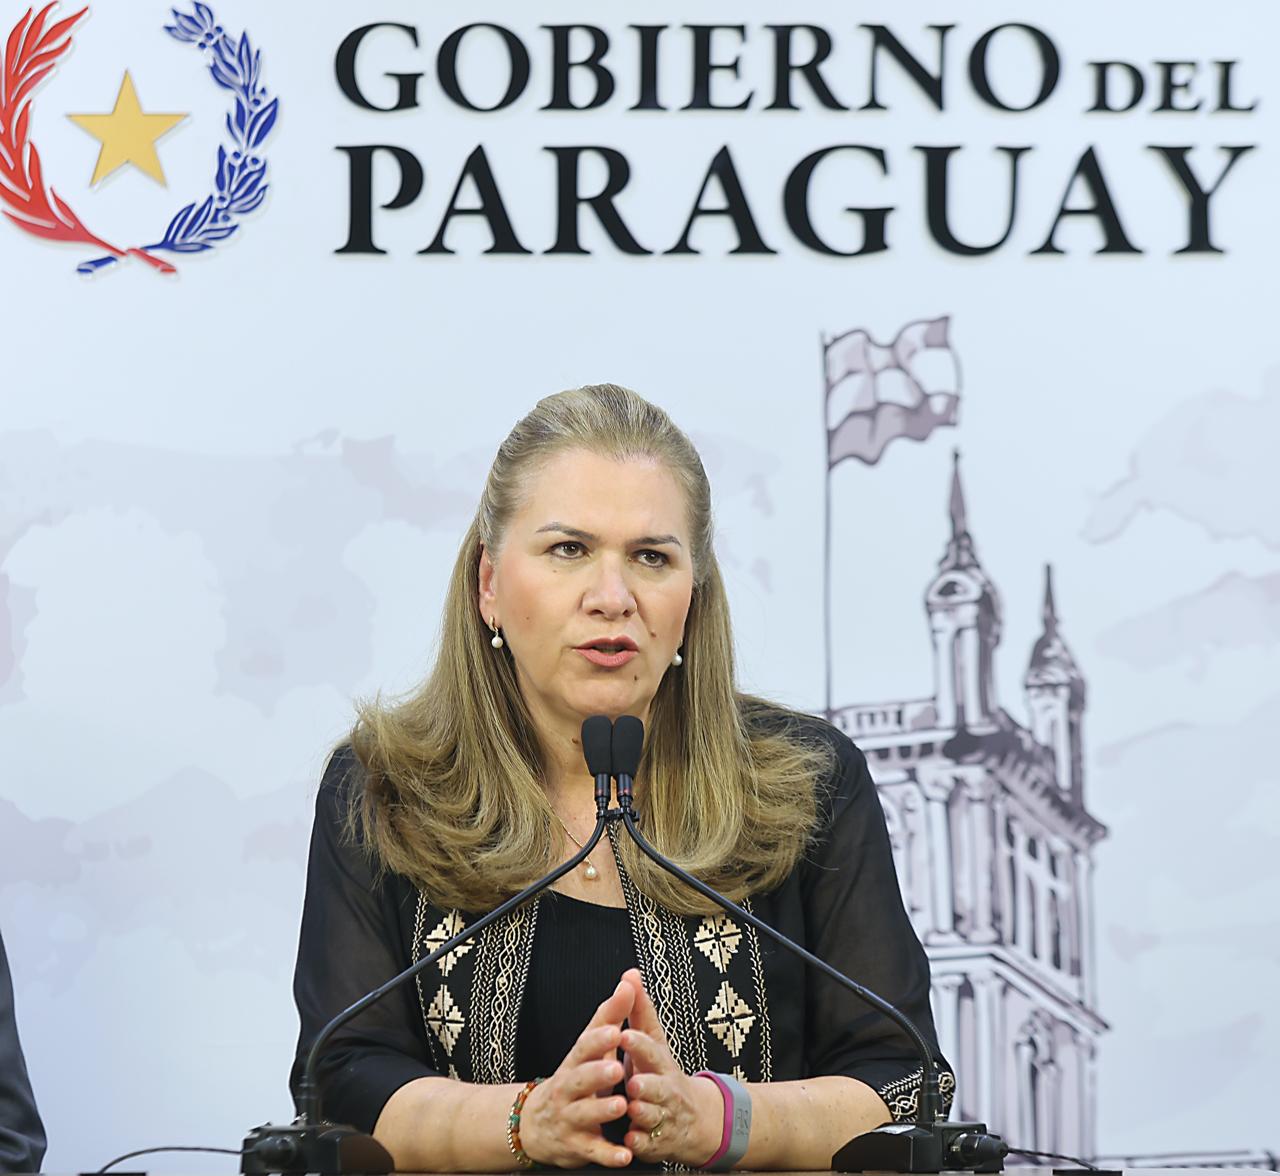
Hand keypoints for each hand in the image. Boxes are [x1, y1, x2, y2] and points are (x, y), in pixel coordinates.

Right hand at [518, 977, 635, 1167]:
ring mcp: (570, 1118)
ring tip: (622, 1106)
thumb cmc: (573, 1077)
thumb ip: (610, 1015)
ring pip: (584, 1115)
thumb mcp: (588, 1047)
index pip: (583, 1047)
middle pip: (579, 1080)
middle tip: (617, 1069)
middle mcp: (567, 1089)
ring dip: (602, 1111)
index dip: (598, 1039)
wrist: (535, 1124)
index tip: (615, 1029)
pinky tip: (625, 1154)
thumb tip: (630, 979)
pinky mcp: (576, 1146)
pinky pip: (592, 1151)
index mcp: (574, 1062)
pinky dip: (608, 1154)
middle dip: (597, 1074)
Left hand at [618, 968, 723, 1165]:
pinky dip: (639, 1143)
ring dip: (642, 1113)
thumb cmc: (663, 1074)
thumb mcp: (654, 1043)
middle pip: (657, 1087)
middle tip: (632, 1081)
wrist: (695, 1120)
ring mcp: (663, 1117)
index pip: (652, 1050)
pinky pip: (647, 1144)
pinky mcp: (656, 1143)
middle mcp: (665, 1091)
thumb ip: (640, 1012)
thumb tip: (630, 974)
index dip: (639, 1044)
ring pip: (653, 1116)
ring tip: (631, 1108)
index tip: (623, 1034)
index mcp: (661, 1064)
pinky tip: (630, 1141)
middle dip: (646, 1084)